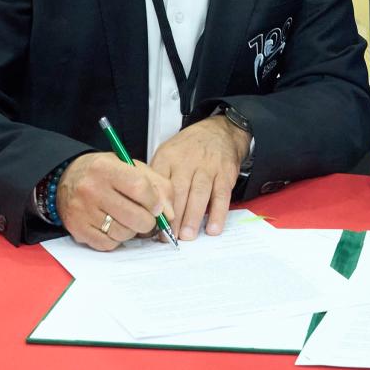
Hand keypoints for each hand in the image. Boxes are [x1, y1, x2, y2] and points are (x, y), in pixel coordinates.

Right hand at [57, 152, 175, 251]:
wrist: (66, 179)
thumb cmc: (104, 173)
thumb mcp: (130, 167)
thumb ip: (157, 185)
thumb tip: (169, 214)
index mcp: (105, 168)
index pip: (140, 188)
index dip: (155, 202)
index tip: (157, 207)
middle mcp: (91, 189)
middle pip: (135, 217)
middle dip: (148, 221)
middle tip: (145, 216)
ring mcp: (83, 211)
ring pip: (124, 233)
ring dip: (131, 230)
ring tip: (126, 218)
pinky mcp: (78, 229)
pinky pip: (109, 244)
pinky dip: (116, 239)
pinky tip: (112, 225)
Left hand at [149, 115, 248, 239]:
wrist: (219, 132)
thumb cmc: (188, 149)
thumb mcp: (167, 154)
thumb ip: (157, 178)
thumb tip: (144, 209)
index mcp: (168, 157)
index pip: (159, 183)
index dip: (155, 205)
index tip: (151, 224)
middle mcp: (187, 161)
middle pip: (178, 191)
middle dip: (173, 217)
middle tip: (169, 237)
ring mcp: (208, 167)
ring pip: (199, 194)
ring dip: (192, 217)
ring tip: (186, 236)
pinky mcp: (225, 174)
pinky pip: (222, 196)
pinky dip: (218, 214)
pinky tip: (212, 228)